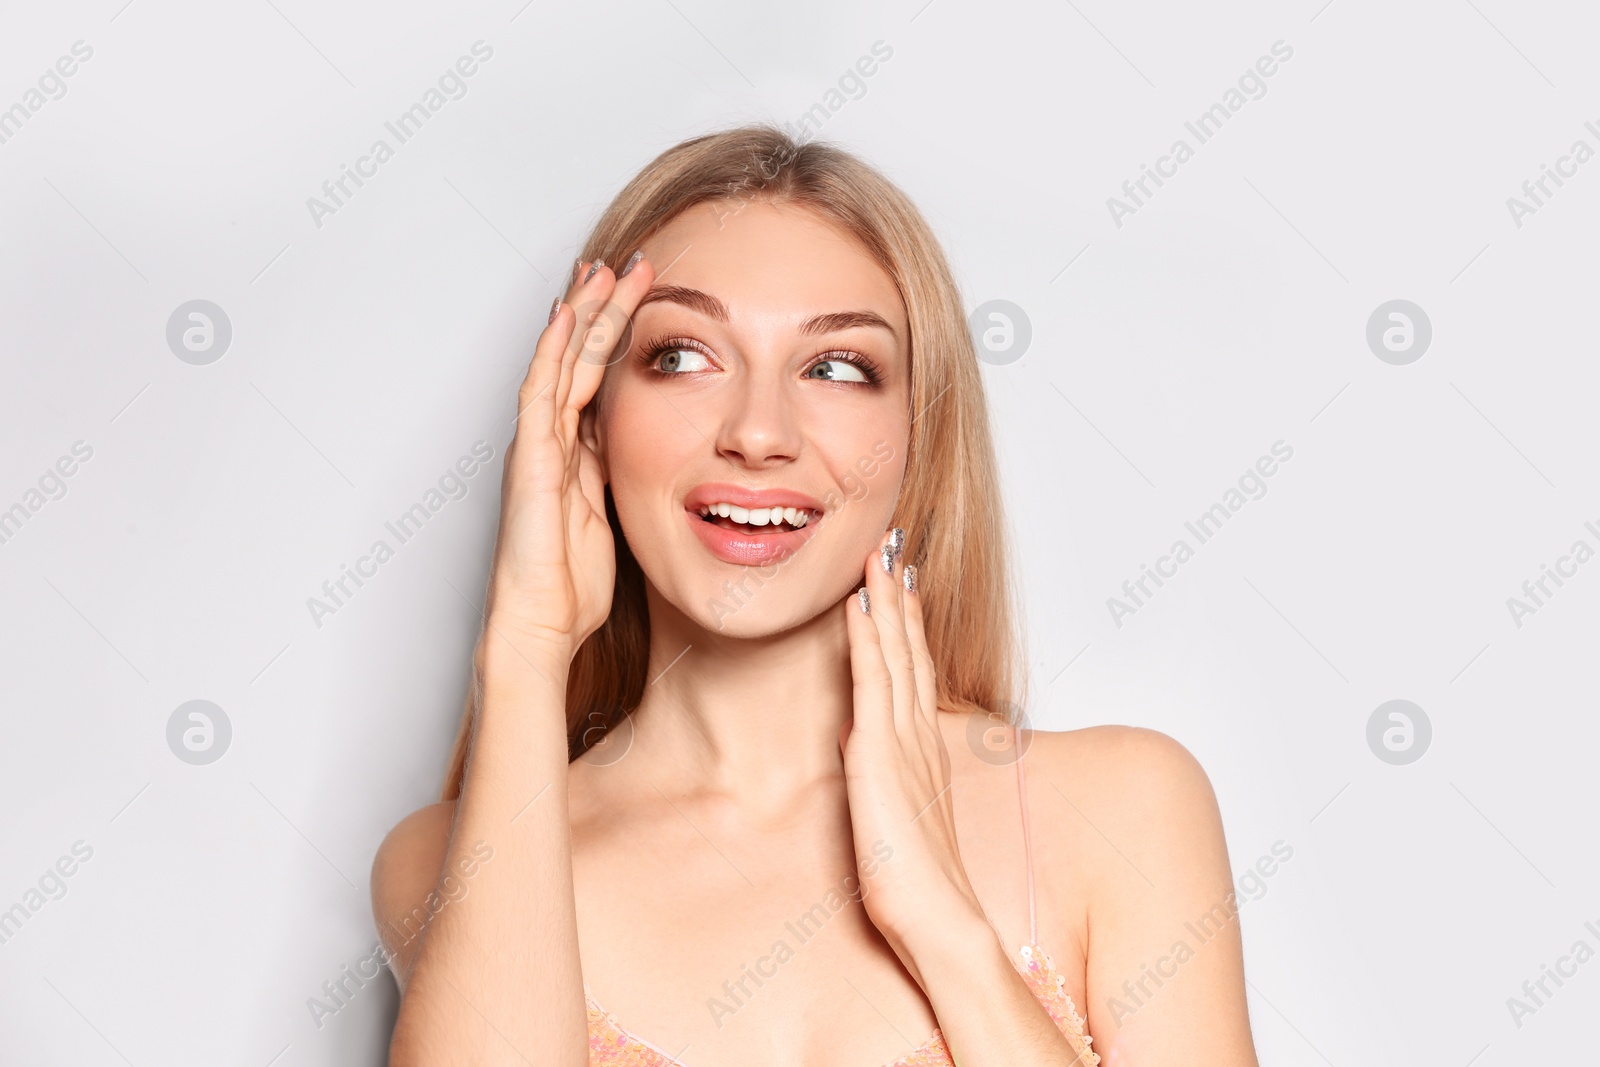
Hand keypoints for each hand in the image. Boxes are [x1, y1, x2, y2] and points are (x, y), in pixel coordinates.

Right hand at [481, 254, 655, 665]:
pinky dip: (552, 353)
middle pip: (577, 359)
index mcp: (575, 454)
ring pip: (558, 364)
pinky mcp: (530, 462)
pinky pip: (541, 395)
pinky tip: (564, 316)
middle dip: (601, 310)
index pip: (596, 378)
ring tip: (600, 270)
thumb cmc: (571, 587)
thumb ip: (626, 481)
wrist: (539, 626)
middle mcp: (552, 442)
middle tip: (627, 264)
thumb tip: (664, 459)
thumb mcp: (615, 518)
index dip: (615, 337)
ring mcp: (536, 448)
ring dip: (579, 315)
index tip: (644, 299)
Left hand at [840, 527, 988, 986]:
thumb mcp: (900, 822)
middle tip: (893, 546)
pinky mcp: (880, 753)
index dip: (908, 625)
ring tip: (879, 554)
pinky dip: (867, 636)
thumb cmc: (919, 886)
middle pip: (909, 650)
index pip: (915, 673)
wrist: (939, 921)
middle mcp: (918, 737)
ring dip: (885, 600)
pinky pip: (872, 679)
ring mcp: (902, 741)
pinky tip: (860, 603)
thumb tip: (862, 753)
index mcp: (923, 751)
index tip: (902, 583)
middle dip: (899, 596)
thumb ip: (888, 783)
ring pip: (894, 653)